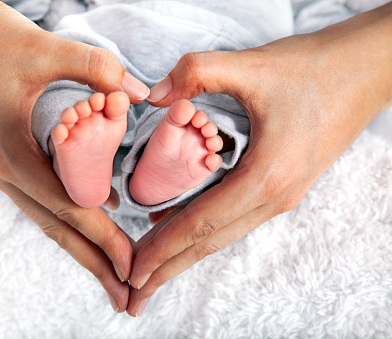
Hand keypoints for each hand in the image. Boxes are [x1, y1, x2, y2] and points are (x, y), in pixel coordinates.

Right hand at [0, 0, 149, 311]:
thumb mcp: (45, 49)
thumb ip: (97, 69)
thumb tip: (140, 93)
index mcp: (11, 153)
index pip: (69, 209)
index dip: (104, 240)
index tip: (134, 267)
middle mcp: (1, 170)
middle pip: (55, 229)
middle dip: (93, 264)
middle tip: (125, 298)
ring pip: (45, 218)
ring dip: (80, 246)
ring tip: (111, 273)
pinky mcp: (0, 158)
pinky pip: (38, 197)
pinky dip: (67, 215)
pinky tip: (91, 220)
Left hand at [126, 3, 391, 315]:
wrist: (366, 71)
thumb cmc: (315, 69)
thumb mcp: (252, 65)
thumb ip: (197, 71)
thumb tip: (154, 94)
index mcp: (266, 175)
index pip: (202, 223)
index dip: (163, 248)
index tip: (133, 271)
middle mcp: (274, 195)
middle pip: (210, 242)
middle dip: (168, 268)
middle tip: (134, 294)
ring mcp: (281, 195)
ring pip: (223, 234)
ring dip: (185, 255)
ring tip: (153, 273)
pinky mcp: (281, 185)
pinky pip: (235, 218)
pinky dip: (204, 232)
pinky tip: (184, 232)